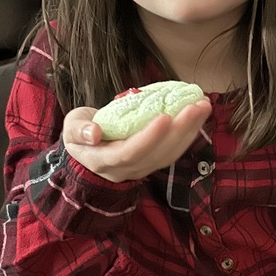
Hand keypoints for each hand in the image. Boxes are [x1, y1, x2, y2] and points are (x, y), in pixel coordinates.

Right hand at [62, 98, 212, 181]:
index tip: (165, 117)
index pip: (130, 152)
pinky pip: (174, 150)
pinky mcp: (154, 161)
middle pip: (158, 153)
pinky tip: (199, 115)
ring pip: (170, 153)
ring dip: (191, 130)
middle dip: (180, 130)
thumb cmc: (79, 135)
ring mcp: (143, 167)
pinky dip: (189, 133)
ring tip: (204, 106)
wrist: (88, 151)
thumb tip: (94, 132)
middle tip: (196, 106)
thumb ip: (79, 131)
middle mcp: (127, 169)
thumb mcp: (71, 129)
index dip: (149, 137)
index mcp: (105, 161)